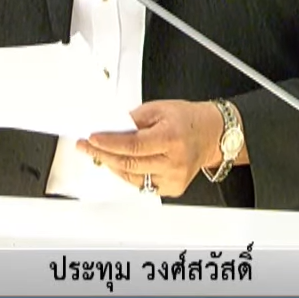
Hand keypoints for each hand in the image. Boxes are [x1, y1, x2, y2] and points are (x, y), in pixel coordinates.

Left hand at [74, 100, 224, 197]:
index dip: (109, 143)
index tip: (92, 139)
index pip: (133, 145)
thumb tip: (110, 127)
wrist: (212, 134)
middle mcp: (174, 162)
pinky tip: (120, 164)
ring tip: (100, 154)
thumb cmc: (188, 120)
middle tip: (87, 147)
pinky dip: (127, 174)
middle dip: (102, 155)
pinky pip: (141, 185)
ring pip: (132, 177)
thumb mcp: (159, 109)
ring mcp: (174, 179)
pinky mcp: (172, 189)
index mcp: (172, 138)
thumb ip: (133, 119)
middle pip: (129, 164)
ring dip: (112, 165)